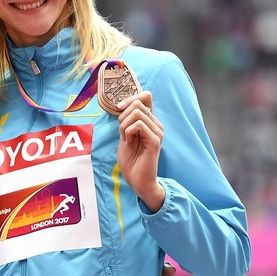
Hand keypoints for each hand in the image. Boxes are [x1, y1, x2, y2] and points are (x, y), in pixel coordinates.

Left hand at [116, 90, 164, 211]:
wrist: (136, 179)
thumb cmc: (130, 159)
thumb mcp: (124, 135)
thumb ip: (125, 120)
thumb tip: (121, 104)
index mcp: (149, 121)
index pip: (146, 96)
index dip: (130, 98)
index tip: (119, 109)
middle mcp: (156, 124)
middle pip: (137, 103)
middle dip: (122, 116)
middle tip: (122, 132)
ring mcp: (158, 131)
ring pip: (136, 113)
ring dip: (124, 125)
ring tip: (126, 139)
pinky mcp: (156, 140)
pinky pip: (139, 125)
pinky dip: (128, 132)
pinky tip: (129, 142)